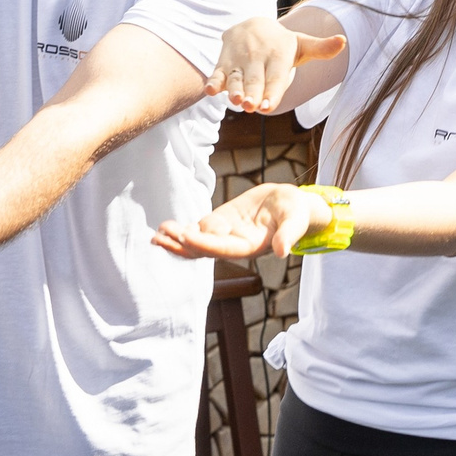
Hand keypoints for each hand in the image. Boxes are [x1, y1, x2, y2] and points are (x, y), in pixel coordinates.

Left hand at [153, 183, 330, 260]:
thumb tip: (282, 251)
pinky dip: (181, 230)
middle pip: (204, 250)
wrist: (292, 204)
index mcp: (251, 246)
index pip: (224, 249)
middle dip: (182, 245)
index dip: (204, 243)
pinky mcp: (221, 222)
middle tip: (161, 236)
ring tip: (159, 231)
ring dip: (177, 238)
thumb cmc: (296, 210)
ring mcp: (225, 234)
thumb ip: (289, 234)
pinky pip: (198, 230)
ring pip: (196, 242)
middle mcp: (235, 244)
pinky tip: (165, 228)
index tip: (185, 236)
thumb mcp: (297, 218)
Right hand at [205, 18, 345, 112]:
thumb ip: (321, 48)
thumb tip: (343, 41)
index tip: (270, 106)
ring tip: (235, 102)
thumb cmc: (282, 43)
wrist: (252, 23)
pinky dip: (213, 81)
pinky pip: (218, 72)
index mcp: (279, 55)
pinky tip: (211, 90)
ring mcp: (239, 60)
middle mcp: (258, 57)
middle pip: (255, 79)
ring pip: (236, 78)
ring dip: (233, 90)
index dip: (273, 91)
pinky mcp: (223, 62)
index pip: (277, 76)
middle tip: (251, 107)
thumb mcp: (301, 44)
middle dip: (253, 93)